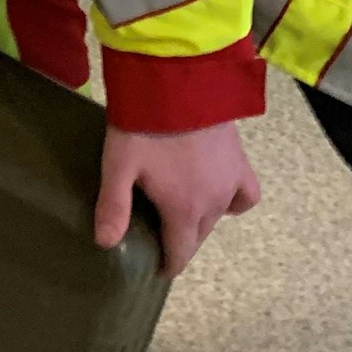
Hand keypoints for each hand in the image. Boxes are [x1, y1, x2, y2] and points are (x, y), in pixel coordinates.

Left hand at [95, 120, 260, 274]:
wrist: (180, 82)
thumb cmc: (144, 126)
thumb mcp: (118, 165)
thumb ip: (113, 206)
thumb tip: (106, 244)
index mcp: (183, 210)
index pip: (181, 253)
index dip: (169, 265)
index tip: (158, 268)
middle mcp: (213, 203)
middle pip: (198, 236)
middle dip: (180, 241)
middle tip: (159, 233)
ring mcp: (230, 181)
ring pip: (218, 216)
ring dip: (200, 221)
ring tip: (179, 210)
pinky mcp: (240, 160)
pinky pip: (245, 195)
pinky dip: (234, 201)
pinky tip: (218, 192)